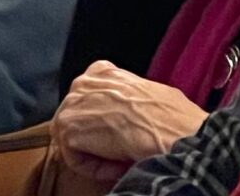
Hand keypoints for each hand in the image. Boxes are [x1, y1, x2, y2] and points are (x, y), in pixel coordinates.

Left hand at [53, 61, 208, 180]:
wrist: (171, 128)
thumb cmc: (167, 114)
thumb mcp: (142, 91)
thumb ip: (122, 96)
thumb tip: (121, 114)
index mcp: (101, 71)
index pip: (88, 103)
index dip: (105, 125)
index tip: (124, 137)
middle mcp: (82, 82)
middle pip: (78, 122)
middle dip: (96, 140)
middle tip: (121, 152)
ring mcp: (72, 103)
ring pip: (75, 140)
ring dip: (97, 155)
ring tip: (122, 159)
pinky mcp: (68, 127)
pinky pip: (74, 158)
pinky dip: (95, 168)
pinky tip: (117, 164)